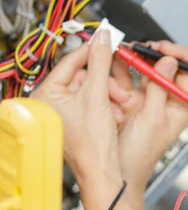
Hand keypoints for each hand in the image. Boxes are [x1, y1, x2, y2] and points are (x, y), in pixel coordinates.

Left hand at [31, 30, 129, 186]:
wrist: (102, 170)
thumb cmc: (92, 144)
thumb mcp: (98, 95)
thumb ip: (101, 62)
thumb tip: (103, 39)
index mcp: (46, 94)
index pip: (70, 61)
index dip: (92, 52)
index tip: (107, 43)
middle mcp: (51, 103)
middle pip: (84, 77)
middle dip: (106, 85)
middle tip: (118, 92)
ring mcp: (64, 113)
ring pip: (92, 90)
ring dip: (110, 97)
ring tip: (117, 109)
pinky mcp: (76, 121)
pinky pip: (94, 103)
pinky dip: (107, 107)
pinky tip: (114, 116)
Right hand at [111, 41, 187, 191]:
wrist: (116, 171)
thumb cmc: (139, 154)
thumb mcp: (152, 119)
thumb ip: (160, 89)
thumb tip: (170, 63)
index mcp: (180, 106)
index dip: (180, 56)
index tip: (164, 48)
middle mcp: (166, 100)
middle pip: (166, 67)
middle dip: (153, 53)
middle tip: (141, 46)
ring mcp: (147, 99)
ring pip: (144, 70)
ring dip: (135, 58)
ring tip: (125, 50)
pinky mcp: (128, 100)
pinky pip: (126, 78)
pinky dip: (120, 68)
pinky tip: (113, 61)